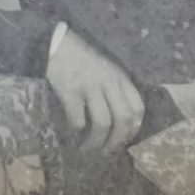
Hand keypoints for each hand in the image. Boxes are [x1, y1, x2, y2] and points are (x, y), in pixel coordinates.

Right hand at [45, 27, 145, 152]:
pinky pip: (79, 119)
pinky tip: (73, 132)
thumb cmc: (82, 58)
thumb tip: (120, 121)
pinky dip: (77, 130)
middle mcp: (109, 82)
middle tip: (106, 151)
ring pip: (103, 123)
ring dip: (96, 142)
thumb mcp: (107, 69)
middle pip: (123, 119)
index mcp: (120, 77)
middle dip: (116, 141)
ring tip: (87, 148)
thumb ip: (116, 88)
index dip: (133, 128)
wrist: (57, 43)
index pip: (138, 108)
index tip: (124, 139)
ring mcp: (90, 86)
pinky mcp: (71, 90)